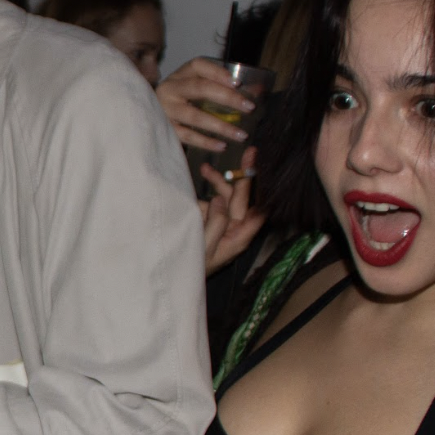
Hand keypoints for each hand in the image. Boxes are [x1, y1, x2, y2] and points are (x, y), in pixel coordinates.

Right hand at [157, 58, 252, 151]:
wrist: (150, 120)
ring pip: (195, 116)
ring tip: (241, 135)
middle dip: (227, 97)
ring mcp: (165, 110)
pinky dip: (206, 142)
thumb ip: (227, 89)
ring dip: (221, 126)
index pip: (198, 65)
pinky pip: (187, 136)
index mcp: (180, 75)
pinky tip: (222, 146)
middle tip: (249, 108)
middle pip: (199, 88)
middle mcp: (170, 89)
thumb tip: (259, 90)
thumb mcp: (200, 91)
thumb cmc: (183, 102)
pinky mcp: (164, 129)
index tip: (238, 83)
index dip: (218, 73)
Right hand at [199, 146, 265, 274]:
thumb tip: (220, 199)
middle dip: (239, 177)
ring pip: (224, 200)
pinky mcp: (207, 226)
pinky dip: (202, 197)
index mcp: (239, 237)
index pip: (258, 209)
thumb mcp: (204, 246)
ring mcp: (220, 227)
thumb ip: (216, 222)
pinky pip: (209, 207)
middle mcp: (233, 230)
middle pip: (241, 199)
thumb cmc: (190, 268)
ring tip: (203, 170)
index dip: (261, 188)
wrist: (174, 282)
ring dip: (216, 184)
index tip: (260, 167)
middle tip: (248, 153)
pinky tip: (190, 193)